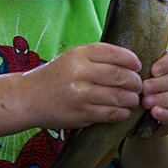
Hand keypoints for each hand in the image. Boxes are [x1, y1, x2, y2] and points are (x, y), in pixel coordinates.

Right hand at [24, 43, 142, 129]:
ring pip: (119, 97)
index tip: (138, 66)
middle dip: (135, 82)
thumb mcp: (72, 57)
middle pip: (120, 75)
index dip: (132, 60)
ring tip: (133, 99)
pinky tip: (123, 111)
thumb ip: (97, 57)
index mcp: (79, 54)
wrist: (28, 98)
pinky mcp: (80, 114)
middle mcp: (80, 72)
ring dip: (132, 99)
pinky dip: (122, 113)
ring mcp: (80, 94)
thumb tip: (129, 62)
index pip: (115, 53)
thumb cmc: (54, 76)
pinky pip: (110, 113)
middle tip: (139, 85)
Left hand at [140, 50, 167, 136]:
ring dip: (163, 99)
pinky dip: (166, 114)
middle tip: (145, 88)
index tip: (153, 70)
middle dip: (160, 84)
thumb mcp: (143, 75)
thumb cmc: (143, 87)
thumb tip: (129, 60)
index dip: (166, 64)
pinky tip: (155, 112)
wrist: (144, 115)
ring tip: (146, 102)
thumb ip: (142, 67)